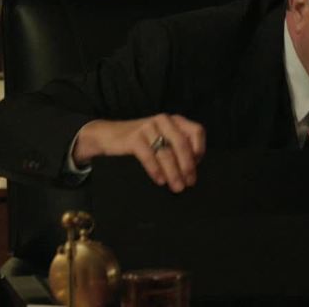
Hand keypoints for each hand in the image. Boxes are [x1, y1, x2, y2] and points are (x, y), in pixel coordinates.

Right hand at [74, 114, 205, 192]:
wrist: (108, 136)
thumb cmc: (142, 141)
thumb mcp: (162, 138)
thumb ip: (177, 147)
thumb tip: (192, 170)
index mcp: (175, 120)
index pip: (197, 131)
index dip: (200, 149)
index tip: (197, 166)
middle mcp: (164, 120)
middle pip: (182, 144)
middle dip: (187, 166)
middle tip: (189, 183)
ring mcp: (148, 127)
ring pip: (166, 152)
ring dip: (173, 173)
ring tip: (176, 187)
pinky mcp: (134, 137)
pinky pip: (149, 156)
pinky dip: (156, 170)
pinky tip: (160, 181)